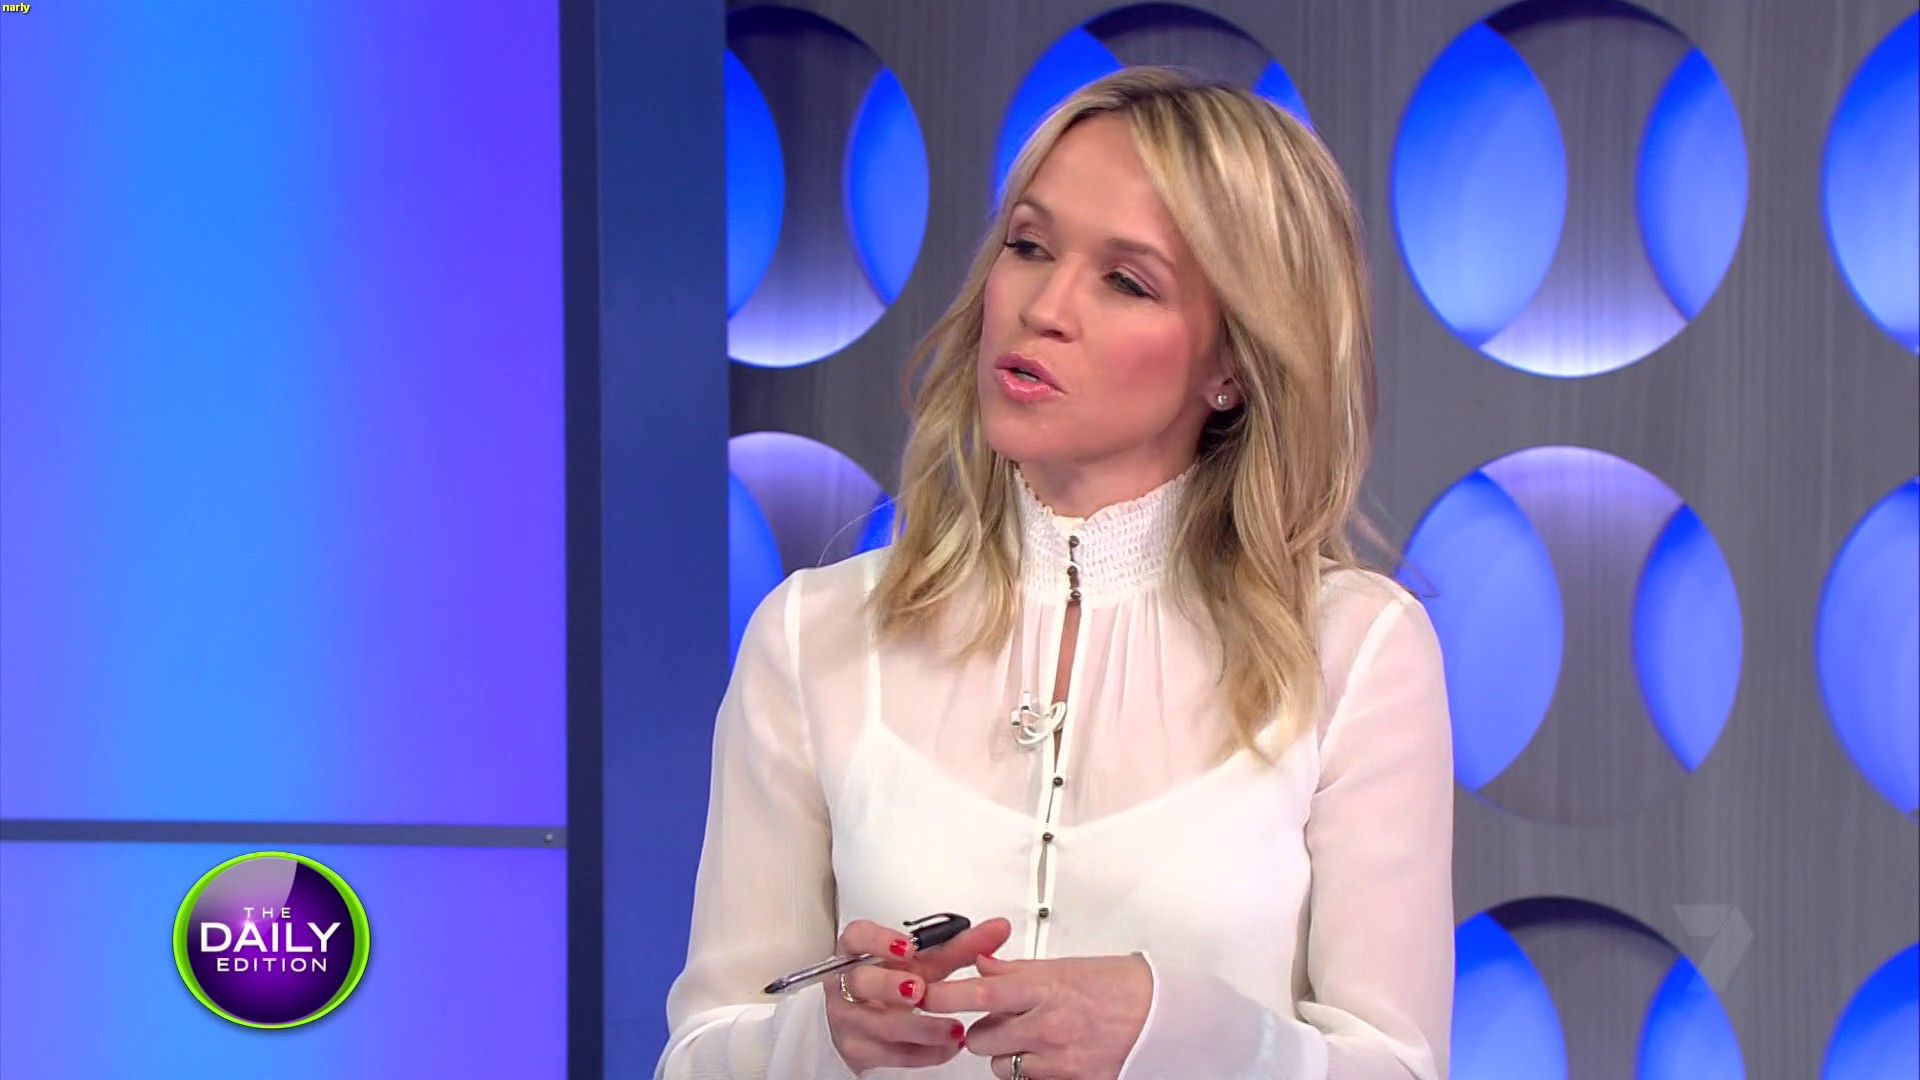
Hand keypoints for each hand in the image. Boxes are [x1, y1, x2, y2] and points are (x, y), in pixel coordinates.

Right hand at [824, 916, 1013, 1073]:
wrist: (874, 1021)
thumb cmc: (897, 982)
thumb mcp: (927, 963)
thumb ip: (962, 947)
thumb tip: (999, 929)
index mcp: (858, 952)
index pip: (856, 937)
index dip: (878, 940)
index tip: (907, 947)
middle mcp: (847, 985)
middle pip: (860, 982)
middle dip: (890, 986)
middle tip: (921, 990)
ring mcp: (848, 1019)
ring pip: (877, 1025)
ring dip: (919, 1027)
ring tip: (954, 1028)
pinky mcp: (858, 1051)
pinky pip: (890, 1055)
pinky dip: (923, 1052)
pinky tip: (948, 1046)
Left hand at [920, 953, 1151, 1079]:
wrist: (1163, 1013)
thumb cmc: (1119, 984)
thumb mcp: (1064, 967)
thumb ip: (1017, 970)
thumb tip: (981, 963)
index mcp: (1045, 988)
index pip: (981, 991)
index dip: (946, 995)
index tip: (924, 994)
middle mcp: (1048, 1026)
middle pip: (982, 1038)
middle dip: (981, 1030)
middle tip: (998, 1018)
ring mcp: (1059, 1060)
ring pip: (1002, 1065)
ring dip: (1006, 1052)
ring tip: (1031, 1035)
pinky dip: (1032, 1069)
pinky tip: (1051, 1053)